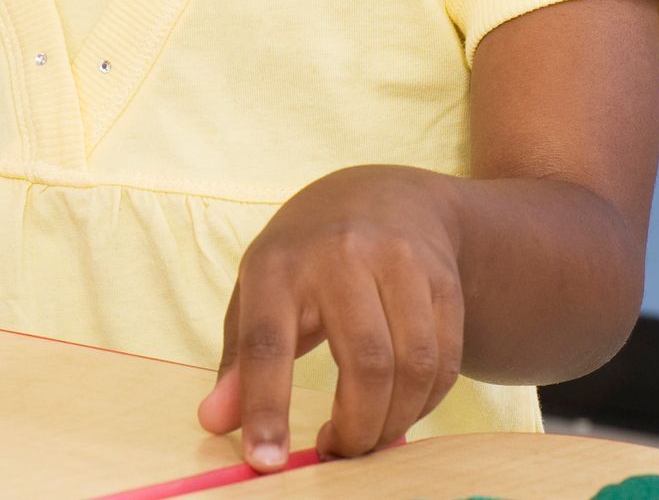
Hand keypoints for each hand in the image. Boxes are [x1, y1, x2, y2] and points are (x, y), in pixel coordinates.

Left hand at [198, 166, 464, 470]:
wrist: (384, 195)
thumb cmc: (306, 255)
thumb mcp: (259, 289)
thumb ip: (239, 358)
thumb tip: (213, 421)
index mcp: (277, 262)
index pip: (266, 341)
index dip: (265, 406)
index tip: (265, 462)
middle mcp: (339, 253)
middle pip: (364, 363)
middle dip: (356, 428)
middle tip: (338, 452)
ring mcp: (398, 259)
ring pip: (412, 365)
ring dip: (394, 421)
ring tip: (370, 436)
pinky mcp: (441, 277)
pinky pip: (444, 360)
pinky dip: (425, 402)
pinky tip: (402, 407)